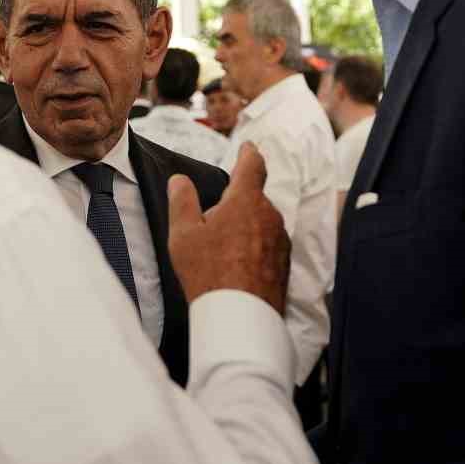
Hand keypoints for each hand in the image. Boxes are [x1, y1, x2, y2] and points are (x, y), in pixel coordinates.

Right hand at [168, 142, 290, 313]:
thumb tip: (179, 180)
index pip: (252, 165)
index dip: (248, 152)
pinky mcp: (284, 263)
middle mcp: (270, 215)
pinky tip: (236, 268)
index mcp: (245, 200)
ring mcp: (281, 240)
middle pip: (253, 198)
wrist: (240, 317)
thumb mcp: (183, 234)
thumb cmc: (209, 273)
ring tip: (222, 253)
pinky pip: (268, 246)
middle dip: (236, 204)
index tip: (248, 146)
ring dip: (245, 229)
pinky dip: (254, 249)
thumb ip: (181, 201)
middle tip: (212, 224)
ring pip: (261, 223)